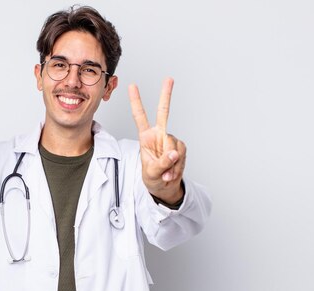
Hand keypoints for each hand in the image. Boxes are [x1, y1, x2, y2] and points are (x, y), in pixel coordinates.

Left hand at [128, 78, 185, 203]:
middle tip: (169, 79)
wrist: (165, 186)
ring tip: (166, 173)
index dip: (136, 102)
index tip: (132, 85)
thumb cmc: (153, 178)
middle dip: (166, 95)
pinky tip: (172, 172)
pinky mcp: (181, 148)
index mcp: (146, 137)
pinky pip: (181, 155)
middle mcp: (159, 135)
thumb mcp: (152, 173)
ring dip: (171, 163)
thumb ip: (162, 163)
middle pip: (164, 113)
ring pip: (174, 146)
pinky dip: (177, 167)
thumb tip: (174, 153)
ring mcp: (171, 141)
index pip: (140, 117)